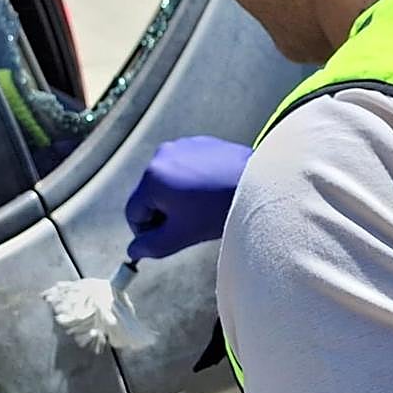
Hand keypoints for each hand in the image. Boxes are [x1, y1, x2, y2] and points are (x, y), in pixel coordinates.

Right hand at [125, 136, 252, 260]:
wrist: (259, 185)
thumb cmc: (219, 210)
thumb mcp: (180, 236)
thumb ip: (151, 246)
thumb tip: (134, 250)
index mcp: (152, 176)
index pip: (133, 213)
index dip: (147, 232)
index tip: (169, 237)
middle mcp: (161, 155)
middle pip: (149, 194)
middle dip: (163, 212)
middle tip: (188, 223)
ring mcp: (181, 145)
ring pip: (166, 180)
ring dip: (176, 197)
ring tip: (202, 207)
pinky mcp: (200, 142)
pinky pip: (185, 167)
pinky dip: (191, 181)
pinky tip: (211, 191)